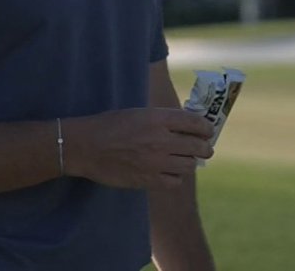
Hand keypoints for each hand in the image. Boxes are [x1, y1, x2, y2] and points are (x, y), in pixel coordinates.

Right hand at [64, 108, 214, 189]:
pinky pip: (174, 182)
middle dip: (205, 148)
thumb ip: (163, 119)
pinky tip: (170, 173)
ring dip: (191, 163)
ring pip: (189, 165)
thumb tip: (186, 124)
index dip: (206, 128)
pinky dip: (176, 177)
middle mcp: (161, 140)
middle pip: (198, 146)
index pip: (196, 123)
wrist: (86, 147)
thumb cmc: (110, 125)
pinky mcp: (148, 180)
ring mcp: (155, 162)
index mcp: (159, 119)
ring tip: (186, 160)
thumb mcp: (139, 113)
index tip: (208, 131)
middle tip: (204, 149)